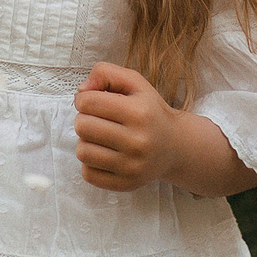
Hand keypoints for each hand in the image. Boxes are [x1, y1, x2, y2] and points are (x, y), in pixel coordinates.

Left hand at [73, 62, 184, 192]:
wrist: (175, 146)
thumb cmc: (149, 111)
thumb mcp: (134, 82)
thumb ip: (105, 73)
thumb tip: (81, 91)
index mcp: (138, 112)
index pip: (87, 102)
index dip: (84, 99)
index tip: (94, 102)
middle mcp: (137, 141)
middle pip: (82, 126)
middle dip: (84, 119)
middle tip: (97, 120)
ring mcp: (132, 166)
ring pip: (82, 152)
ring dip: (86, 142)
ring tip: (100, 138)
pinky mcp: (126, 183)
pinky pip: (88, 174)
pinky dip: (91, 163)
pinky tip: (105, 155)